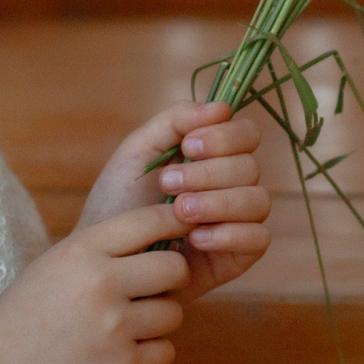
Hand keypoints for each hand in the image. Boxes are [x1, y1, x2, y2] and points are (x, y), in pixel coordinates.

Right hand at [0, 205, 191, 363]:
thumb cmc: (20, 319)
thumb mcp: (53, 266)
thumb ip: (100, 250)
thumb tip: (157, 233)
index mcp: (81, 250)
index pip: (150, 221)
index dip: (174, 223)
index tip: (180, 231)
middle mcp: (102, 283)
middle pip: (175, 268)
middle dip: (170, 280)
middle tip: (150, 291)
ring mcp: (115, 327)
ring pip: (173, 313)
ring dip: (157, 322)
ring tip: (122, 329)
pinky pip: (165, 352)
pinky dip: (148, 356)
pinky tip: (117, 356)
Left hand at [77, 100, 271, 303]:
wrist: (104, 256)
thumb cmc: (118, 202)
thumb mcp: (138, 152)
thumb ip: (174, 121)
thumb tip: (221, 106)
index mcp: (213, 156)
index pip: (246, 134)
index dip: (224, 136)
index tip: (188, 146)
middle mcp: (232, 185)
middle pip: (250, 167)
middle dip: (208, 173)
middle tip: (168, 185)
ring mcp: (237, 221)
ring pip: (259, 200)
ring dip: (218, 203)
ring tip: (179, 213)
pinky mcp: (238, 256)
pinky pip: (259, 239)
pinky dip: (230, 234)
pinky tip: (195, 239)